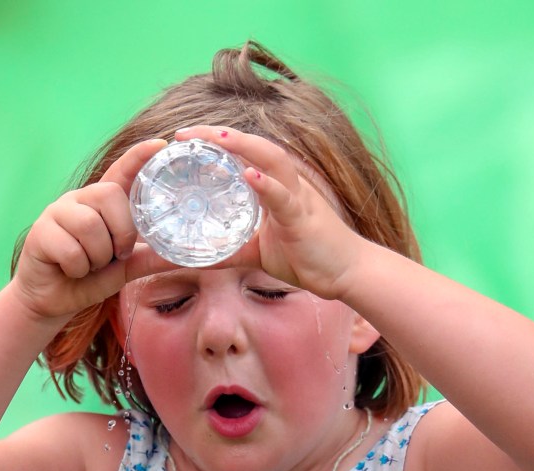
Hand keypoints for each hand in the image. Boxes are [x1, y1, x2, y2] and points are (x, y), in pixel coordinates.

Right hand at [11, 138, 172, 320]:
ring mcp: (57, 212)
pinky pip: (70, 248)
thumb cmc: (90, 279)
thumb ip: (153, 258)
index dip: (138, 157)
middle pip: (109, 194)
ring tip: (91, 265)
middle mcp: (80, 200)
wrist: (54, 303)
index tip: (160, 145)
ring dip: (98, 256)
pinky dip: (78, 268)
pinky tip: (71, 270)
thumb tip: (187, 257)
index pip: (122, 171)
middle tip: (116, 255)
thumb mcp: (127, 268)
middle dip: (121, 232)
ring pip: (90, 224)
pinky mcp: (39, 232)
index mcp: (102, 203)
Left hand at [174, 126, 368, 300]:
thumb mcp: (259, 254)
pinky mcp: (303, 218)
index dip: (216, 142)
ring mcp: (297, 198)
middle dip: (220, 135)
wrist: (348, 274)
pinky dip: (266, 184)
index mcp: (276, 187)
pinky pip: (284, 197)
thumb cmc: (310, 258)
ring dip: (243, 146)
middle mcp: (288, 184)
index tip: (185, 139)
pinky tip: (249, 174)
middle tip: (185, 133)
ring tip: (216, 138)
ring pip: (271, 160)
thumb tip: (200, 258)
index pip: (244, 154)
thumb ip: (232, 252)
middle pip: (254, 147)